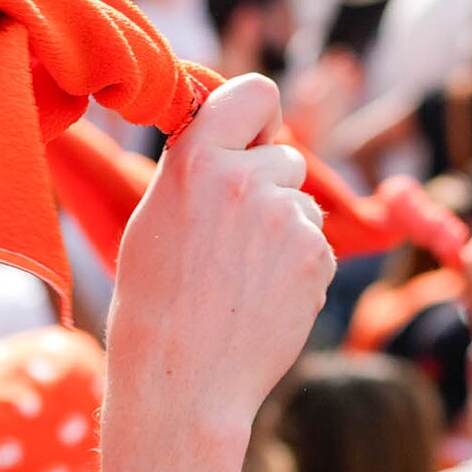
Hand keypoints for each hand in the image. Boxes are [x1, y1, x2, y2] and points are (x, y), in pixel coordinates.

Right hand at [107, 73, 326, 444]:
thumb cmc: (155, 303)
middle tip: (231, 239)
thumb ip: (198, 167)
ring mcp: (287, 218)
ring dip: (284, 230)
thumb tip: (235, 138)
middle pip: (286, 156)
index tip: (252, 142)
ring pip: (302, 205)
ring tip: (241, 278)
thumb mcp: (156, 215)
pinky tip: (261, 300)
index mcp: (197, 159)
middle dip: (270, 186)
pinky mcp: (317, 257)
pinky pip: (316, 246)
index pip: (257, 91)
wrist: (182, 380)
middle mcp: (246, 179)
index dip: (261, 117)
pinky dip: (298, 269)